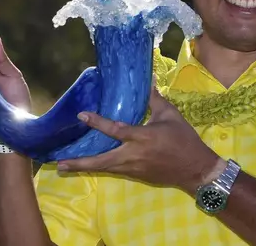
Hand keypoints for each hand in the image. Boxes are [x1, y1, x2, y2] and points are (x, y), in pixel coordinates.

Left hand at [57, 87, 225, 194]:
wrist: (195, 169)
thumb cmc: (184, 140)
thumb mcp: (171, 115)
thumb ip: (155, 99)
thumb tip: (148, 80)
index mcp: (143, 137)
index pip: (116, 130)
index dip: (98, 122)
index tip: (81, 115)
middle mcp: (134, 155)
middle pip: (102, 161)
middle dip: (80, 163)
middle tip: (59, 163)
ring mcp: (134, 168)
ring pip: (105, 168)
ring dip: (84, 168)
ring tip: (64, 166)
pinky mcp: (136, 176)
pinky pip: (114, 170)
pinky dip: (100, 167)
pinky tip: (88, 165)